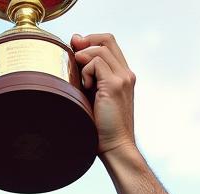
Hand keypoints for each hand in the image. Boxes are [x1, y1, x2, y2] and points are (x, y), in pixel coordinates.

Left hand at [72, 32, 136, 155]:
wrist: (115, 148)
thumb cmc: (103, 130)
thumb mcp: (94, 99)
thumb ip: (88, 79)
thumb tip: (74, 59)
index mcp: (123, 76)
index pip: (109, 44)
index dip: (91, 41)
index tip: (76, 50)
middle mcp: (126, 74)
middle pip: (107, 39)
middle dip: (86, 42)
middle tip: (73, 54)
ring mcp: (122, 78)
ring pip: (100, 49)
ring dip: (84, 59)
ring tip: (82, 82)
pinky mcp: (114, 85)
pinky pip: (96, 62)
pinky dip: (86, 71)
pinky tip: (86, 88)